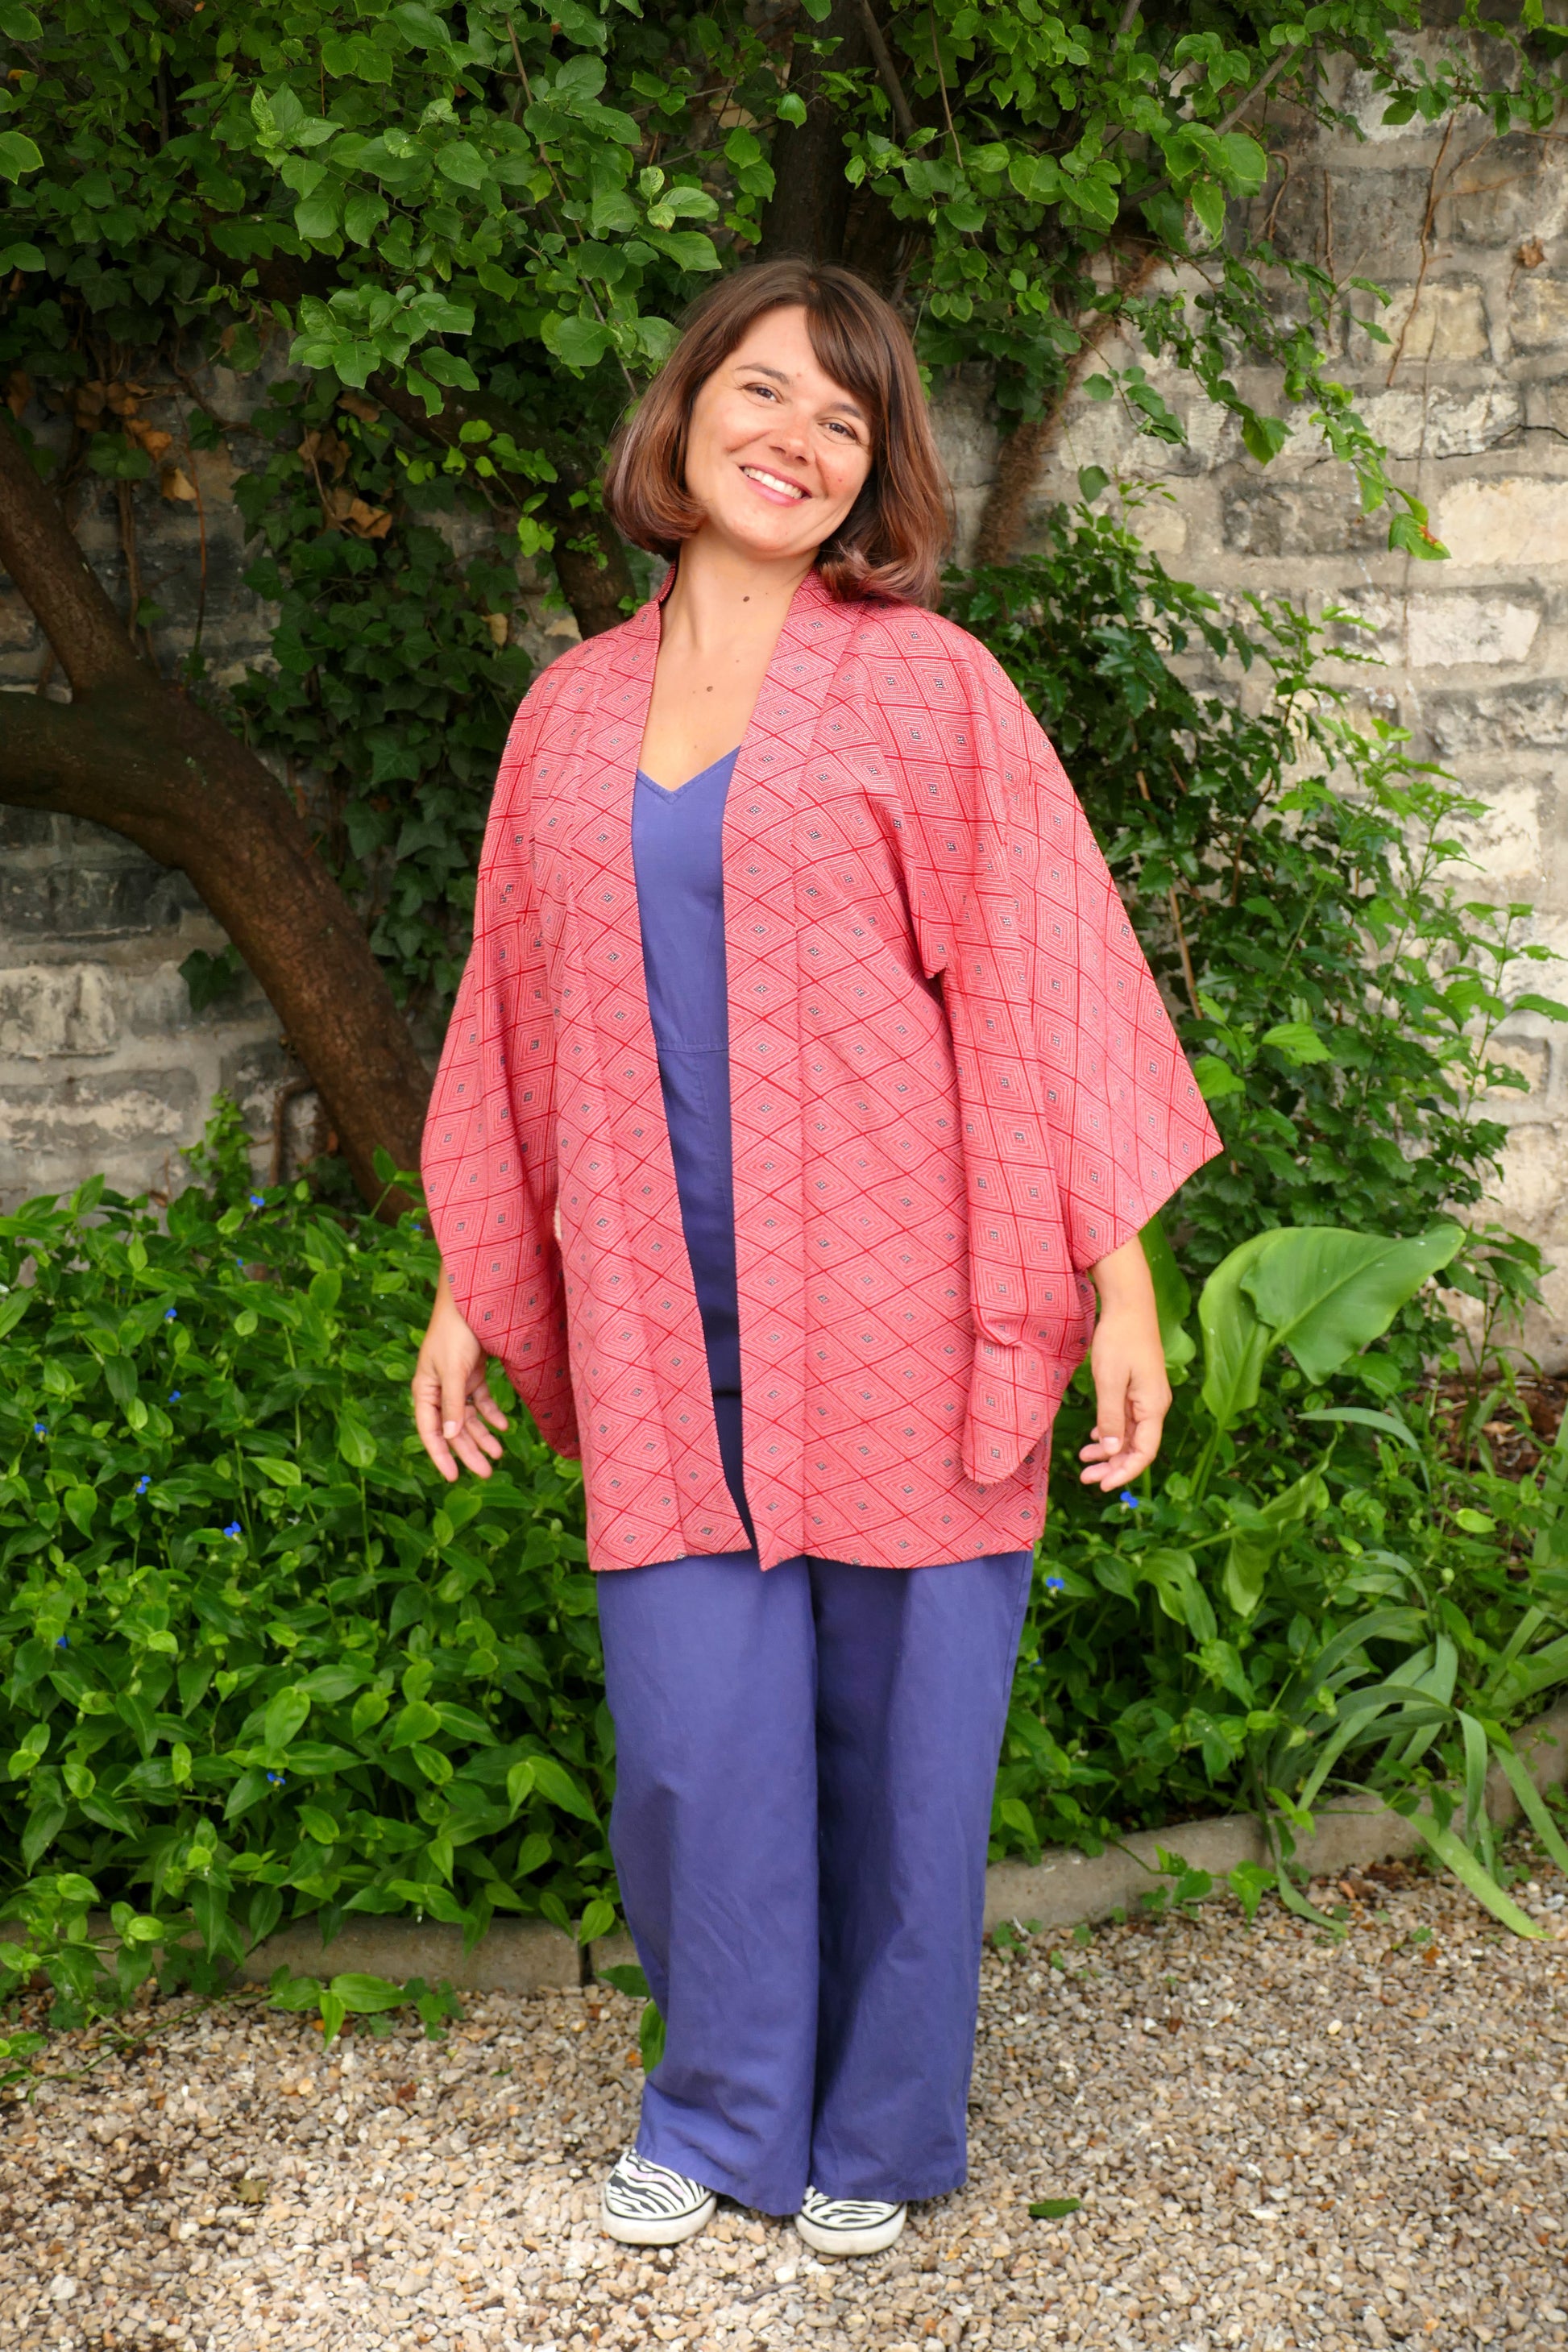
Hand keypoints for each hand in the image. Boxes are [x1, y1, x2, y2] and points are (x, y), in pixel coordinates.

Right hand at [411, 1277, 508, 1482]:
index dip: (441, 1455)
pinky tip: (504, 1427)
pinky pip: (481, 1402)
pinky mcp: (471, 1374)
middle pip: (453, 1429)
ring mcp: (455, 1383)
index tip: (453, 1477)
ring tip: (498, 1455)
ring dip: (482, 1436)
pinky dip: (492, 1414)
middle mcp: (438, 1390)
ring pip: (468, 1419)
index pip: (430, 1431)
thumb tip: (452, 1436)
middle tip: (486, 1473)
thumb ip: (453, 1404)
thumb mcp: (453, 1370)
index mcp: (424, 1390)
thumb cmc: (455, 1332)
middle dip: (468, 1451)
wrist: (470, 1299)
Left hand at [1078, 1234, 1170, 1490]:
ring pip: (1130, 1435)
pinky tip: (1096, 1438)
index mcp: (1153, 1407)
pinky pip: (1127, 1419)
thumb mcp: (1110, 1380)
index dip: (1124, 1472)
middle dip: (1113, 1466)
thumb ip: (1111, 1417)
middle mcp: (1154, 1406)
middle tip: (1086, 1477)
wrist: (1129, 1305)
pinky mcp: (1137, 1388)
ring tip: (1085, 1460)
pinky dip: (1111, 1432)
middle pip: (1137, 1448)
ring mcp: (1146, 1397)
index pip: (1144, 1452)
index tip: (1102, 1485)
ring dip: (1110, 1451)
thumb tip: (1113, 1452)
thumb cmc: (1119, 1339)